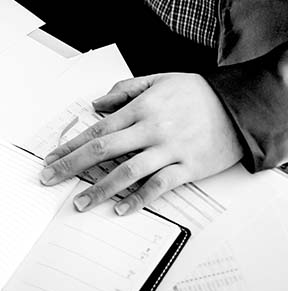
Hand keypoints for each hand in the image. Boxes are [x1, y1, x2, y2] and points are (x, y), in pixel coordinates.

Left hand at [40, 73, 243, 214]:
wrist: (241, 105)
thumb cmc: (198, 93)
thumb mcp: (159, 80)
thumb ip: (124, 90)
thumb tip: (96, 104)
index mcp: (141, 109)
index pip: (96, 129)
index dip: (71, 146)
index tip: (51, 158)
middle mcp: (151, 129)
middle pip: (103, 149)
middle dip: (72, 166)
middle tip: (50, 179)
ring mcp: (170, 150)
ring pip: (127, 171)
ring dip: (100, 189)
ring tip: (80, 203)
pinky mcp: (189, 167)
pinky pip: (159, 186)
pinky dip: (139, 199)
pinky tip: (121, 209)